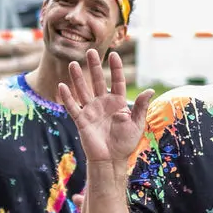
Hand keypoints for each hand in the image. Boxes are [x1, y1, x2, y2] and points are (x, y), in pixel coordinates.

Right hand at [58, 50, 153, 168]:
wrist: (111, 160)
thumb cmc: (125, 143)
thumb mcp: (137, 124)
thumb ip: (141, 107)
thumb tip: (150, 90)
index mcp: (118, 103)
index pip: (117, 81)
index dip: (116, 68)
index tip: (114, 54)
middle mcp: (104, 104)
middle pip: (98, 81)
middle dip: (94, 66)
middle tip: (90, 51)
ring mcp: (91, 111)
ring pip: (83, 90)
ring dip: (78, 78)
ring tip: (72, 63)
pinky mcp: (81, 120)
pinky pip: (73, 106)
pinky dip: (67, 97)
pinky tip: (62, 85)